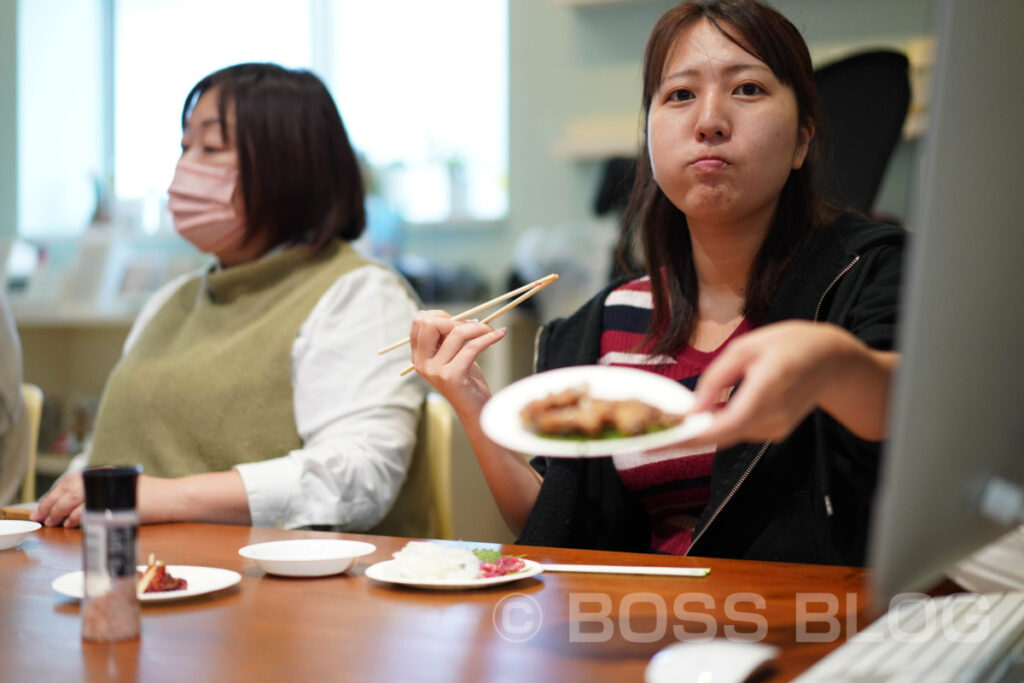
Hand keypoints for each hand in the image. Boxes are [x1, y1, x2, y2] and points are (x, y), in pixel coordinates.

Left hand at [32, 474, 181, 527]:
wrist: (176, 498)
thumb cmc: (155, 498)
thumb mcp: (125, 491)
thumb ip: (104, 495)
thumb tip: (76, 510)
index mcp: (106, 474)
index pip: (71, 480)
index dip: (53, 493)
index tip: (41, 507)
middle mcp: (106, 477)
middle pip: (69, 488)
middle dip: (50, 503)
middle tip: (39, 517)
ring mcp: (112, 488)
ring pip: (75, 497)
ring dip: (59, 510)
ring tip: (51, 522)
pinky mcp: (118, 501)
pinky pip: (90, 507)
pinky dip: (77, 515)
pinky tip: (70, 523)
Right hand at [408, 310, 507, 419]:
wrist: (475, 410)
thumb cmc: (467, 381)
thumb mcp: (452, 356)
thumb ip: (447, 338)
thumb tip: (460, 317)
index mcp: (418, 356)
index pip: (419, 322)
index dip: (440, 315)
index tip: (459, 322)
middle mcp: (422, 363)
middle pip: (430, 323)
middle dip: (456, 319)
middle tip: (475, 326)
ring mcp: (435, 370)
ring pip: (456, 333)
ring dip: (478, 327)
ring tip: (491, 331)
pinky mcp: (452, 376)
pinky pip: (472, 346)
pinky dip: (489, 337)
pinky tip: (500, 335)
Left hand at [678, 321, 894, 449]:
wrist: (835, 361)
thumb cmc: (791, 344)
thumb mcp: (747, 348)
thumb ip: (717, 378)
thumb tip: (692, 409)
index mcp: (766, 390)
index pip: (723, 426)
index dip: (690, 437)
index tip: (660, 441)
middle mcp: (772, 418)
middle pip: (720, 438)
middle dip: (684, 438)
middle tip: (646, 438)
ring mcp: (775, 430)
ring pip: (727, 436)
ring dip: (699, 433)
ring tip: (667, 426)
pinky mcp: (775, 433)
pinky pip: (738, 432)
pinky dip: (717, 428)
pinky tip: (699, 419)